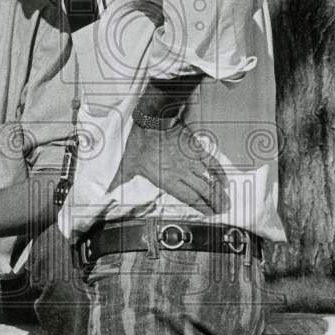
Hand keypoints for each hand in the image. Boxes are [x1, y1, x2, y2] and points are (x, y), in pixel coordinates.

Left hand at [110, 122, 229, 215]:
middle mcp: (182, 173)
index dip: (201, 207)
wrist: (152, 120)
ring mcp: (191, 161)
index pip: (188, 198)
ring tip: (227, 201)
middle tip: (224, 211)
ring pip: (209, 180)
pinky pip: (212, 163)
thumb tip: (107, 190)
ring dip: (219, 192)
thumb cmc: (139, 142)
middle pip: (202, 192)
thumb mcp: (126, 163)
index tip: (210, 214)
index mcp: (166, 180)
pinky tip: (225, 181)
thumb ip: (120, 179)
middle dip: (214, 203)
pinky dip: (219, 173)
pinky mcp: (196, 149)